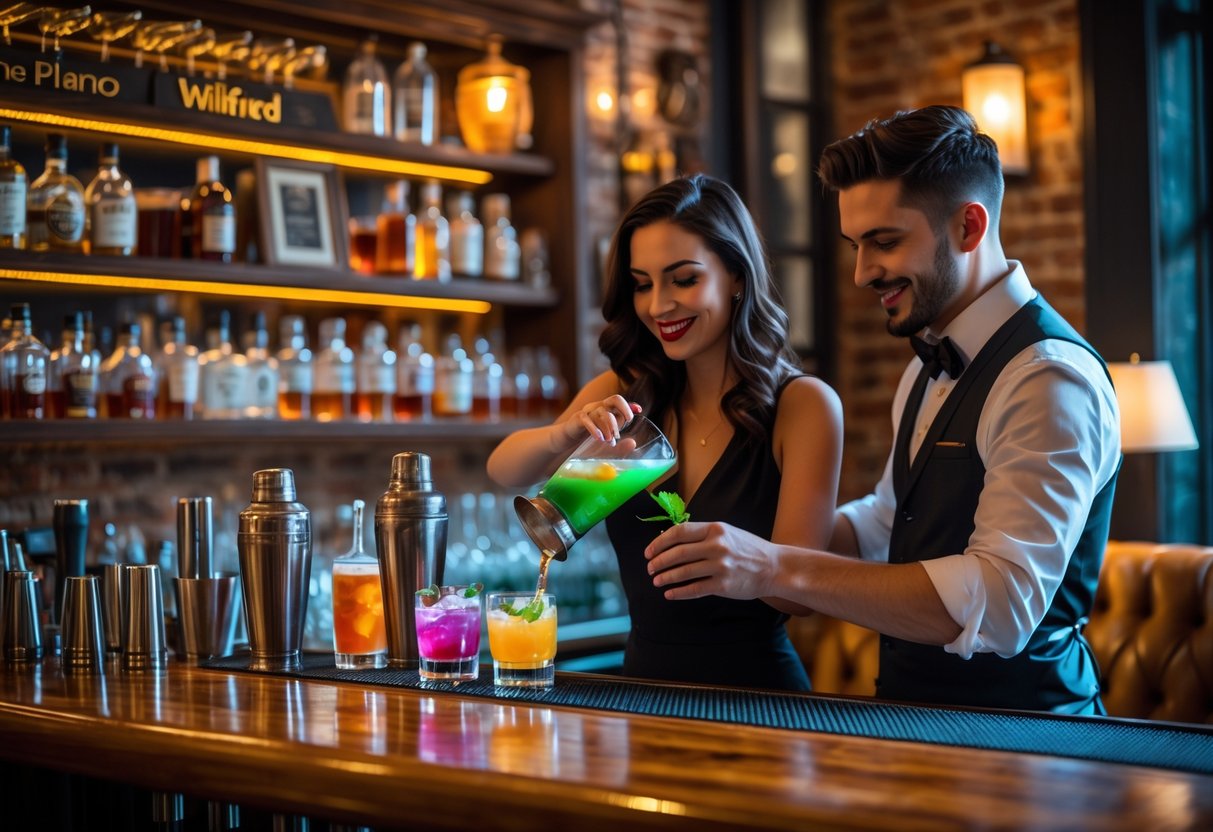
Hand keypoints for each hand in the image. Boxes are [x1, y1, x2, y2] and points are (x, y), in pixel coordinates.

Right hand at [565, 396, 640, 443]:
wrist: (568, 439)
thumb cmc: (589, 436)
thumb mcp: (606, 436)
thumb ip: (618, 438)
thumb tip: (633, 443)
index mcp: (607, 409)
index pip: (619, 402)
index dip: (629, 405)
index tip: (639, 411)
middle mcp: (599, 407)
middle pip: (614, 399)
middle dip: (623, 409)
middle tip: (627, 423)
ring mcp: (588, 411)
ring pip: (602, 412)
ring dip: (609, 427)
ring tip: (611, 441)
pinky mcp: (578, 418)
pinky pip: (587, 420)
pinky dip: (595, 429)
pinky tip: (600, 439)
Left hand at [644, 522, 778, 600]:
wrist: (774, 567)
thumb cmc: (747, 548)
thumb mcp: (726, 533)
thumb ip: (702, 535)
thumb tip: (670, 538)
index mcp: (715, 529)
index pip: (679, 532)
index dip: (660, 542)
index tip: (649, 551)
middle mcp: (717, 546)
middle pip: (678, 553)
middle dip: (659, 562)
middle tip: (650, 568)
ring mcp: (720, 566)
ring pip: (683, 572)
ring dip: (665, 577)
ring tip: (656, 581)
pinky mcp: (724, 585)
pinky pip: (695, 589)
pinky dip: (679, 592)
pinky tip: (670, 593)